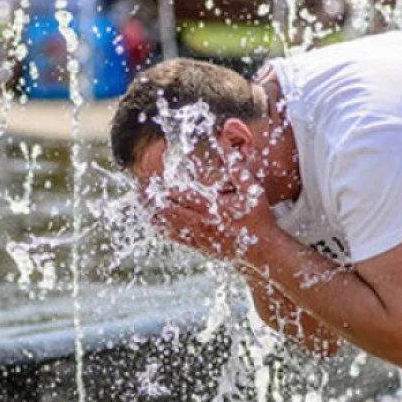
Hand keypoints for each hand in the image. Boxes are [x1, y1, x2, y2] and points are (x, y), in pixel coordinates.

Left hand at [150, 163, 274, 263]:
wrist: (261, 251)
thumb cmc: (258, 218)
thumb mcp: (253, 191)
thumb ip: (239, 170)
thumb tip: (228, 150)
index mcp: (212, 207)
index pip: (181, 195)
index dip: (165, 186)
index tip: (154, 178)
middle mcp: (202, 222)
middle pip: (169, 210)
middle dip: (154, 199)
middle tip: (140, 188)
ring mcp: (199, 236)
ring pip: (169, 225)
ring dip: (155, 213)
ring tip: (142, 203)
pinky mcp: (199, 246)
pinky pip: (176, 238)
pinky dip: (163, 228)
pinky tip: (155, 221)